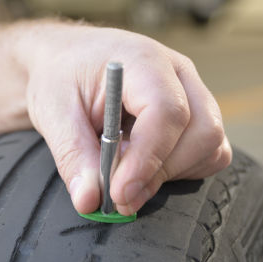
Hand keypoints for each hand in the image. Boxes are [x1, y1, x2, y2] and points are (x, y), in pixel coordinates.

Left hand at [15, 22, 231, 215]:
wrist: (68, 62)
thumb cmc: (61, 77)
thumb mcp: (53, 112)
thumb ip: (73, 155)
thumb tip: (89, 200)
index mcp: (144, 61)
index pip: (168, 112)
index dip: (147, 160)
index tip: (119, 194)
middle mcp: (179, 74)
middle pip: (202, 132)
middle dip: (159, 173)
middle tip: (117, 194)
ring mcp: (194, 94)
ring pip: (209, 147)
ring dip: (168, 174)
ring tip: (124, 169)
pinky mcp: (197, 116)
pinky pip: (209, 155)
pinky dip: (180, 172)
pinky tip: (144, 165)